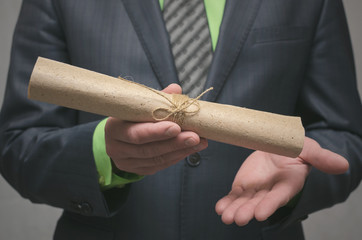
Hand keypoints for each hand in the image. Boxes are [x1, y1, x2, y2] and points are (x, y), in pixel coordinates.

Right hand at [105, 84, 207, 174]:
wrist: (119, 136)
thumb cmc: (130, 116)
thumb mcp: (138, 105)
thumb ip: (156, 99)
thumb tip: (176, 89)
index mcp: (113, 129)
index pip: (135, 133)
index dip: (156, 131)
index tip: (176, 126)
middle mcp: (116, 148)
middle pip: (148, 149)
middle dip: (174, 143)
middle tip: (194, 136)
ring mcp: (126, 162)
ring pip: (156, 159)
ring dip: (180, 150)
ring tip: (199, 142)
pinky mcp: (138, 170)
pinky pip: (160, 165)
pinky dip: (177, 157)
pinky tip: (190, 149)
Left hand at [215, 137, 348, 225]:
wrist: (277, 148)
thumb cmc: (294, 150)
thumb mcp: (308, 149)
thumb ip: (321, 158)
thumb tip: (343, 165)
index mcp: (287, 184)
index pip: (278, 197)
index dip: (270, 205)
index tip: (260, 214)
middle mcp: (270, 190)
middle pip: (259, 203)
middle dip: (248, 211)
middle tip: (238, 219)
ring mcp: (255, 189)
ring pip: (244, 202)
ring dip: (234, 210)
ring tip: (225, 216)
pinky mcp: (243, 185)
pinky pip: (234, 195)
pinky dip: (227, 202)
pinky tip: (219, 207)